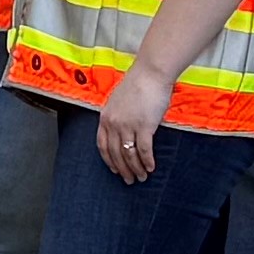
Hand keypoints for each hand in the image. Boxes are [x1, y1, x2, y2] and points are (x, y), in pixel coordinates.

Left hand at [96, 60, 175, 183]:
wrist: (151, 73)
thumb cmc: (139, 83)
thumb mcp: (119, 100)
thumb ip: (118, 116)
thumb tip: (124, 130)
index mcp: (105, 117)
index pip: (102, 145)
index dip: (108, 160)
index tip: (114, 170)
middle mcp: (113, 123)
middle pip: (115, 154)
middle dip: (123, 170)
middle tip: (129, 180)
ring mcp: (127, 126)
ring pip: (129, 155)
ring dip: (135, 168)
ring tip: (142, 177)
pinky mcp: (143, 126)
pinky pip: (144, 150)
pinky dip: (147, 161)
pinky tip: (151, 167)